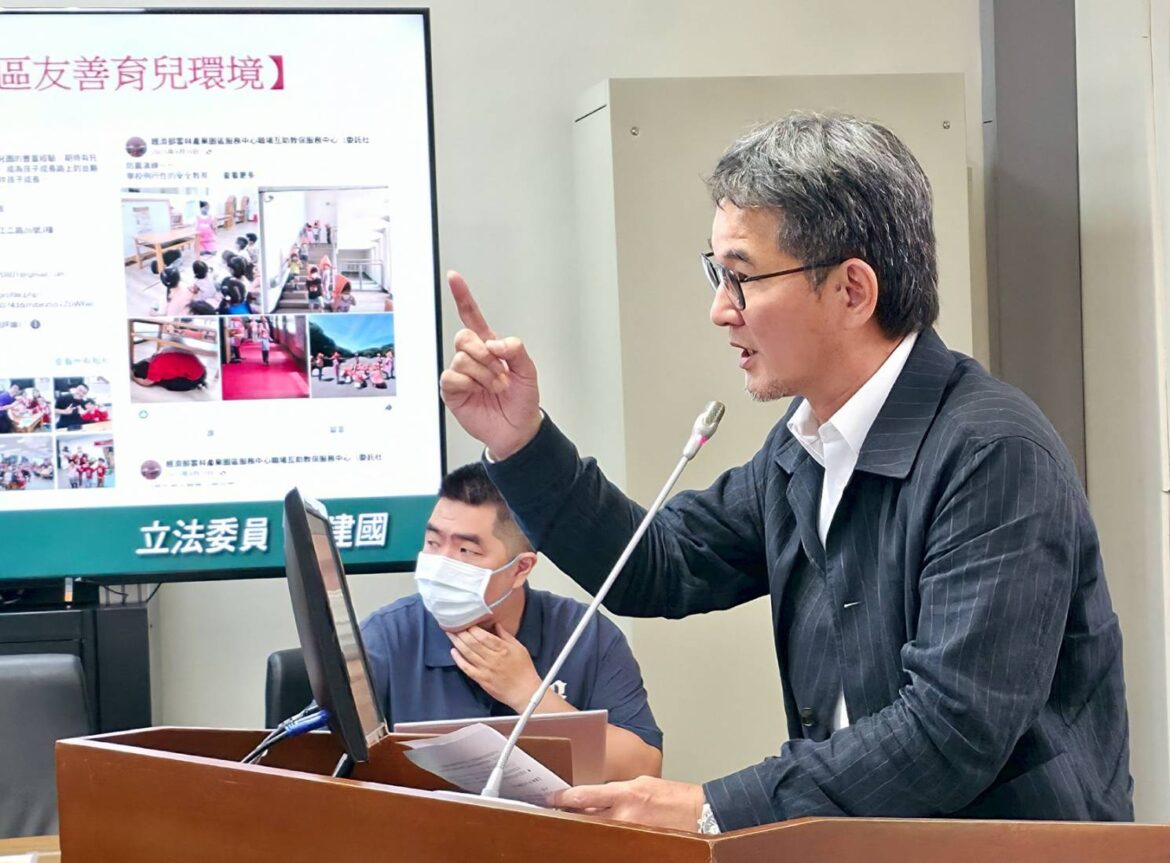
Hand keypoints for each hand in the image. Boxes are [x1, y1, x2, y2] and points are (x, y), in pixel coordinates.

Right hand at [439, 271, 541, 459]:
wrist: (517, 429)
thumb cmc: (521, 400)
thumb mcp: (529, 371)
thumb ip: (516, 350)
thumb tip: (494, 342)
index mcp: (490, 347)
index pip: (472, 317)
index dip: (463, 297)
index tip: (454, 278)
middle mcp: (473, 358)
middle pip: (464, 337)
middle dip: (484, 353)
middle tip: (500, 371)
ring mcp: (461, 374)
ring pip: (461, 358)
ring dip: (484, 374)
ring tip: (495, 387)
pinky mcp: (452, 390)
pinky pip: (452, 377)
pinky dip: (469, 384)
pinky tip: (478, 392)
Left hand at [447, 623, 541, 711]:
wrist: (524, 692)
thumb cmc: (524, 669)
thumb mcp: (519, 648)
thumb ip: (506, 636)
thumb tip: (495, 624)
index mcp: (503, 649)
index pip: (484, 636)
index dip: (473, 628)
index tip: (467, 621)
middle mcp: (492, 659)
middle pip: (473, 643)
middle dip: (462, 633)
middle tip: (453, 624)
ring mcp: (485, 670)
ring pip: (468, 653)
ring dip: (457, 642)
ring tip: (450, 634)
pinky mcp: (481, 680)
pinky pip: (466, 668)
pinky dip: (458, 659)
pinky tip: (453, 652)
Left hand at [550, 776, 705, 831]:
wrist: (698, 813)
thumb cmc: (672, 795)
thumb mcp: (641, 783)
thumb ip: (616, 790)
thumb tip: (594, 797)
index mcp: (626, 793)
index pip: (585, 795)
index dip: (564, 797)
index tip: (551, 797)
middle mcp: (625, 815)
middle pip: (586, 817)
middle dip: (569, 814)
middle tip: (553, 812)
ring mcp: (630, 832)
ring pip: (596, 831)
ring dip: (584, 826)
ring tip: (571, 823)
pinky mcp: (637, 844)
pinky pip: (612, 841)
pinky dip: (602, 837)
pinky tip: (595, 836)